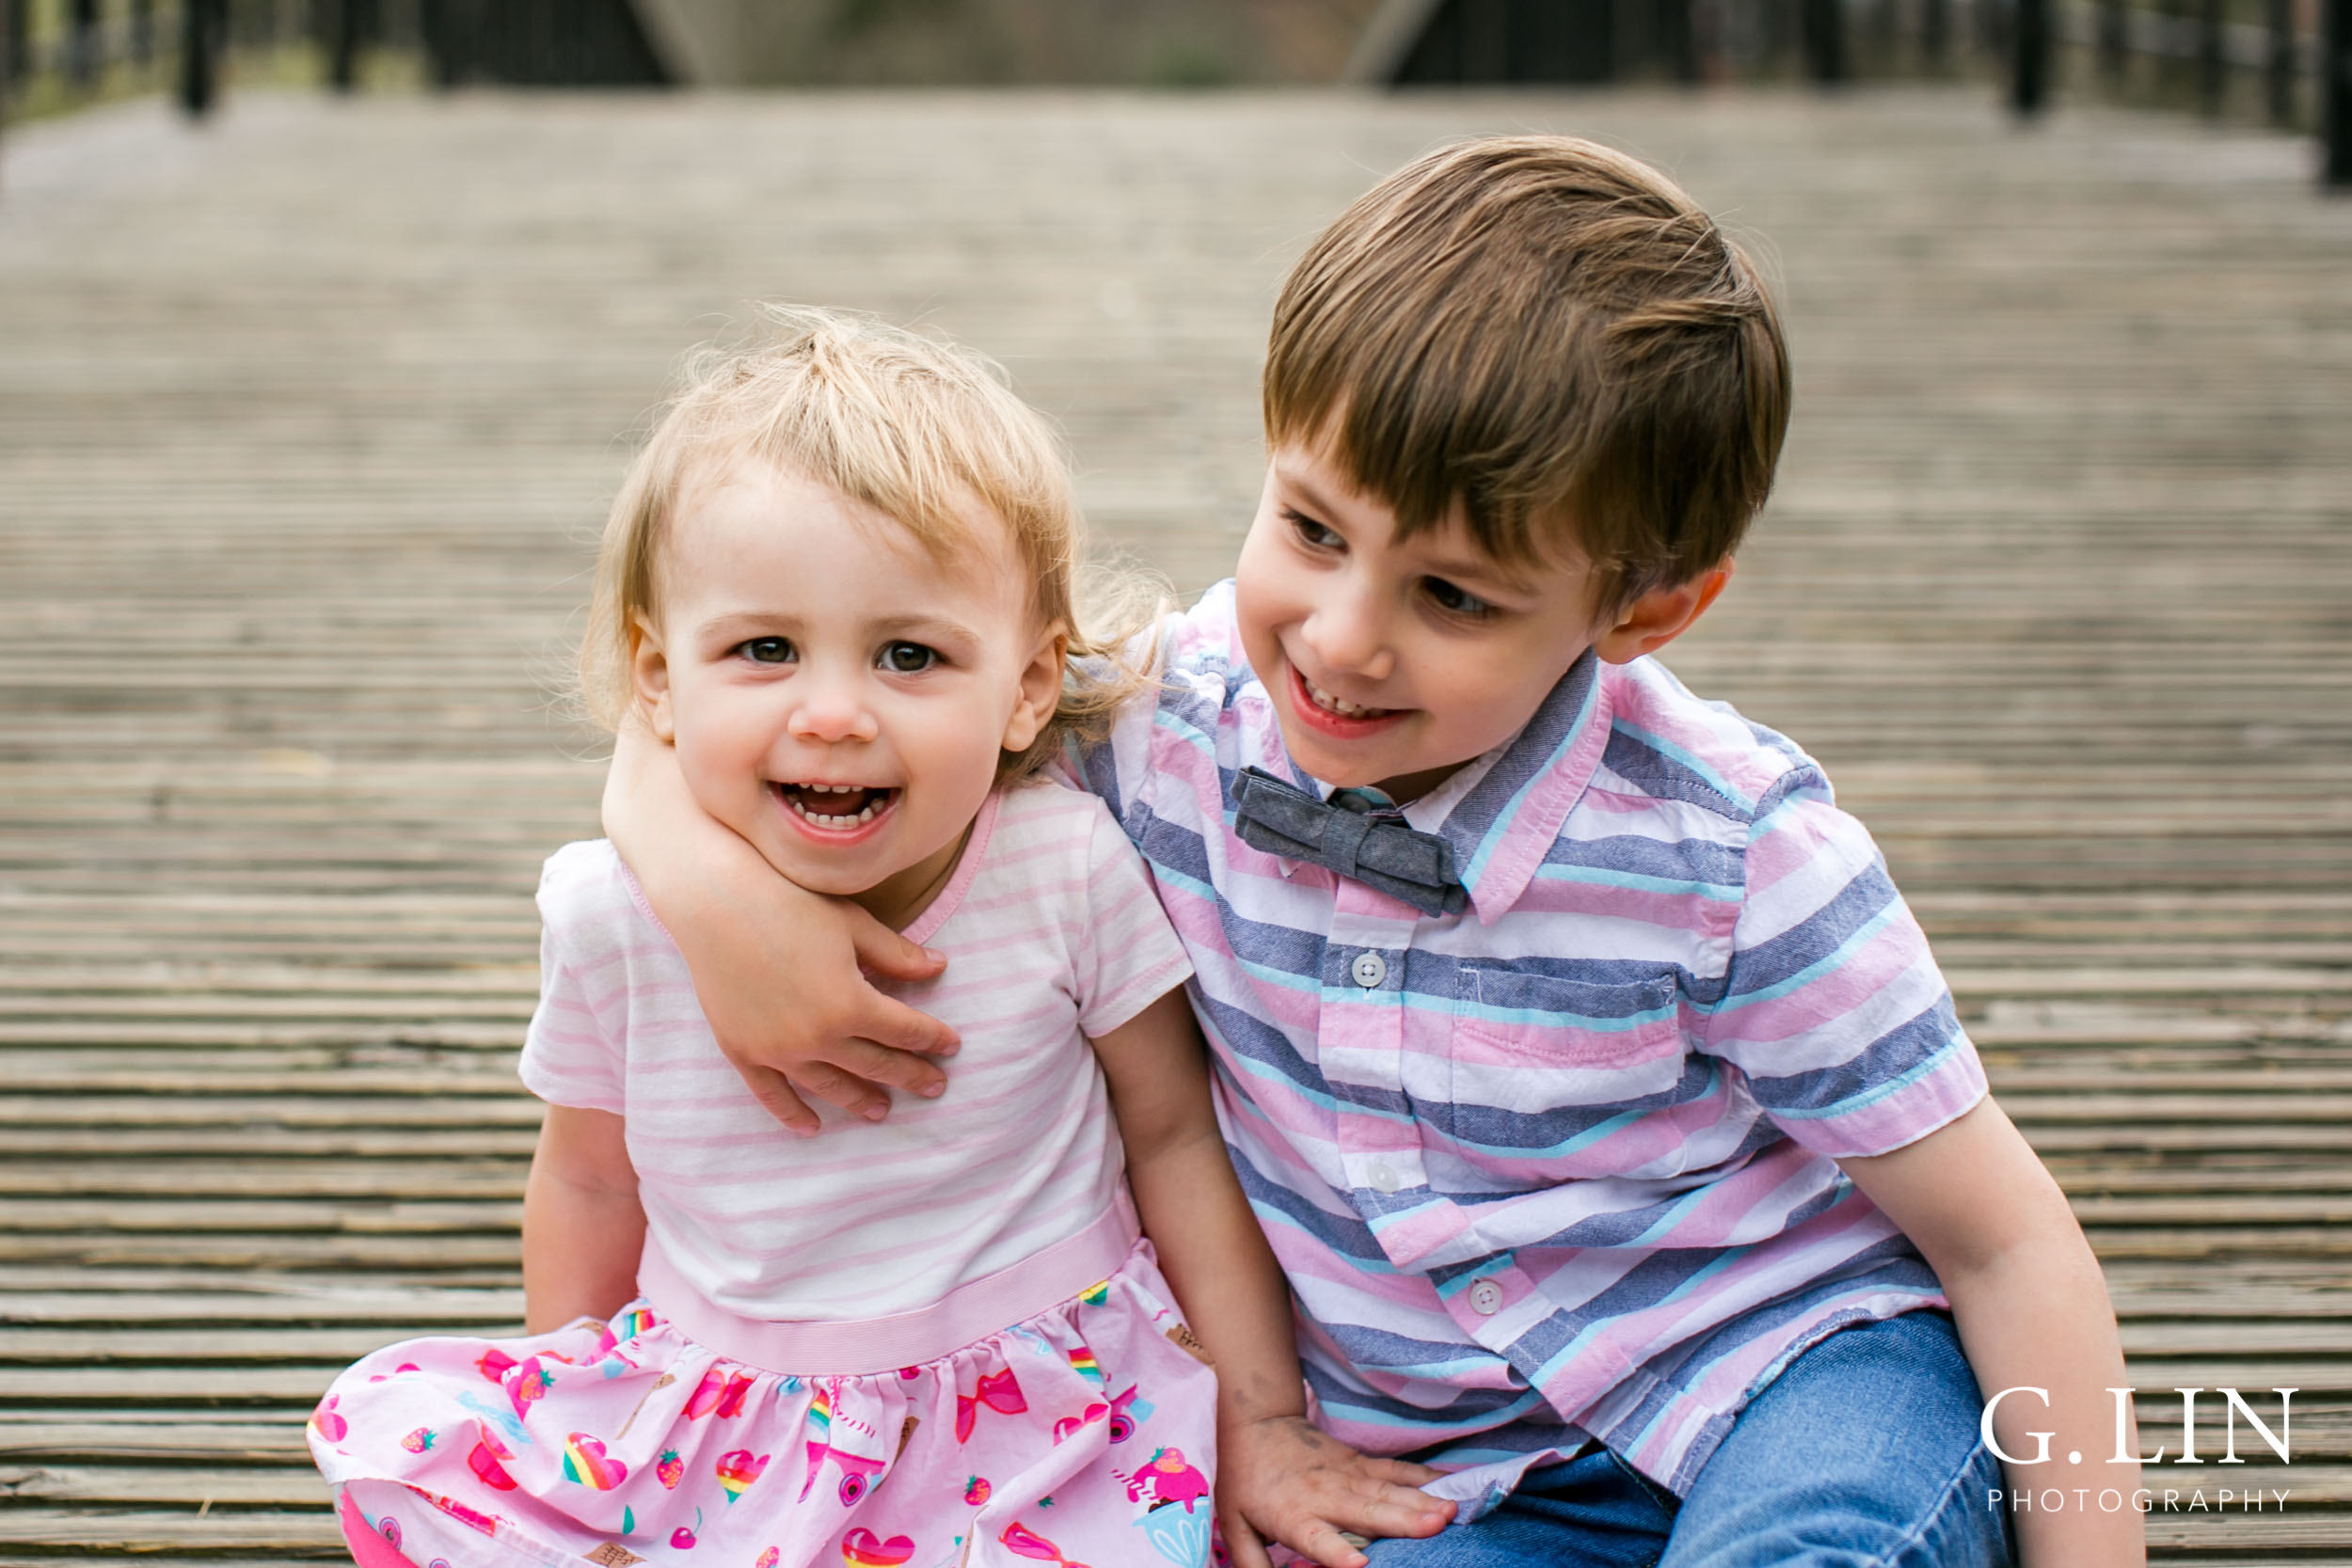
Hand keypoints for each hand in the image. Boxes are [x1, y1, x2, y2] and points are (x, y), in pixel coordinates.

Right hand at [602, 725, 960, 1134]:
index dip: (932, 1038)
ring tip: (881, 1111)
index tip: (952, 1046)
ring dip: (859, 1100)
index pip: (905, 1031)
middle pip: (876, 1065)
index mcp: (850, 1004)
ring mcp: (777, 1050)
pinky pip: (772, 1094)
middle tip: (935, 1087)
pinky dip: (792, 1114)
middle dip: (910, 1075)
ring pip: (830, 1086)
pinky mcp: (743, 1051)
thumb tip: (939, 968)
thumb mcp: (853, 924)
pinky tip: (811, 1127)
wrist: (715, 903)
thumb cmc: (790, 902)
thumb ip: (897, 955)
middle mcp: (817, 1037)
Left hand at [1216, 1414, 1453, 1567]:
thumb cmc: (1245, 1480)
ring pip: (1389, 1491)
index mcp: (1294, 1516)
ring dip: (1422, 1500)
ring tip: (1451, 1510)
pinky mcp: (1360, 1462)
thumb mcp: (1235, 1525)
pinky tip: (1451, 1485)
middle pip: (1367, 1512)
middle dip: (1403, 1521)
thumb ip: (1251, 1562)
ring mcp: (1347, 1475)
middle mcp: (1326, 1495)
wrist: (1256, 1423)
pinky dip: (1425, 1478)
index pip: (1317, 1538)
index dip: (1337, 1553)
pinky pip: (1397, 1471)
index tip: (1361, 1565)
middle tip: (1437, 1526)